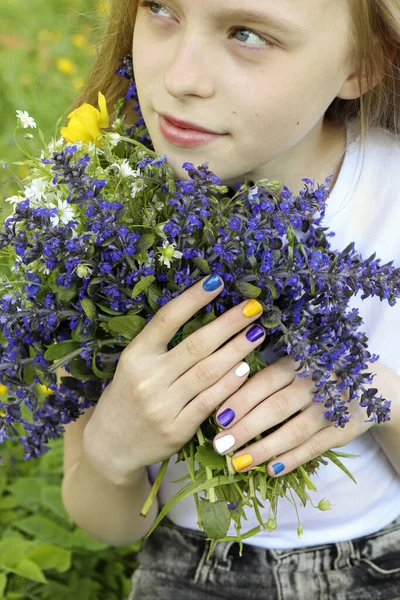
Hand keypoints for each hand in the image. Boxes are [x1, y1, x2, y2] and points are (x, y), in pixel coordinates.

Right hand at [83, 273, 266, 484]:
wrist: (110, 445)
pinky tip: (246, 369)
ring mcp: (162, 406)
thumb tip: (205, 314)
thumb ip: (161, 345)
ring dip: (237, 350)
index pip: (167, 319)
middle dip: (230, 323)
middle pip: (196, 344)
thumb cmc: (128, 396)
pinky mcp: (177, 429)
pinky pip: (210, 401)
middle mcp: (147, 378)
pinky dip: (230, 383)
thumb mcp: (134, 365)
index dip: (193, 298)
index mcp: (135, 356)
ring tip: (257, 333)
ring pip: (208, 371)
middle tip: (254, 307)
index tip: (217, 281)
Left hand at [213, 354, 378, 475]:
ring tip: (239, 463)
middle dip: (246, 428)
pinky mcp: (343, 429)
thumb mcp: (297, 365)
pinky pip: (315, 447)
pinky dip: (293, 459)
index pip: (266, 382)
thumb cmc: (318, 373)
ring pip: (295, 431)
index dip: (241, 400)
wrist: (371, 383)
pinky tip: (271, 470)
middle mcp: (316, 383)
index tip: (218, 418)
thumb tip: (223, 400)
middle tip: (220, 445)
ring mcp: (331, 407)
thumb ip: (268, 379)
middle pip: (277, 407)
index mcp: (299, 362)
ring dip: (265, 449)